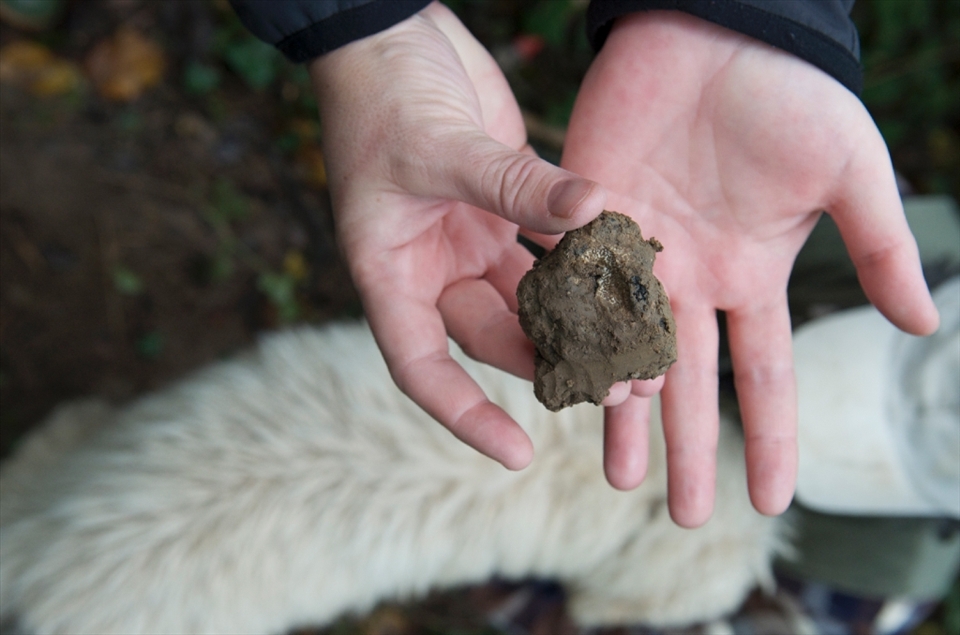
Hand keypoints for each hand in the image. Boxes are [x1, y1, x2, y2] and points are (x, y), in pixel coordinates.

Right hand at [309, 2, 605, 469]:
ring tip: (643, 350)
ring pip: (531, 300)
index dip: (465, 413)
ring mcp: (470, 236)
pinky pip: (550, 245)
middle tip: (623, 387)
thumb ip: (514, 185)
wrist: (390, 33)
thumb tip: (594, 211)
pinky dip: (585, 262)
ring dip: (582, 323)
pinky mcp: (504, 204)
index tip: (517, 454)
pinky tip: (631, 281)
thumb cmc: (382, 91)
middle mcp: (433, 266)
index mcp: (391, 271)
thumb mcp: (438, 145)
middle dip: (555, 364)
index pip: (421, 365)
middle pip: (495, 337)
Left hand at [562, 11, 939, 525]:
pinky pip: (574, 293)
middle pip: (692, 384)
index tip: (770, 500)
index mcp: (752, 276)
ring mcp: (635, 257)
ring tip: (618, 475)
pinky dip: (570, 338)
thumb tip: (922, 325)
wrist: (712, 32)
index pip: (764, 375)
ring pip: (626, 352)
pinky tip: (563, 386)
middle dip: (690, 450)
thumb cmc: (788, 95)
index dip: (771, 438)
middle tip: (684, 518)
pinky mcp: (585, 223)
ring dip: (625, 414)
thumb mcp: (848, 171)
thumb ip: (878, 247)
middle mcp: (692, 281)